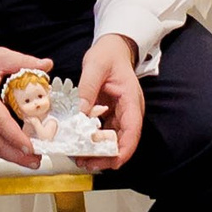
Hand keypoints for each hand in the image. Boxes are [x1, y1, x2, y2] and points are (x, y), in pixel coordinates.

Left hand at [77, 32, 143, 171]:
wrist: (113, 48)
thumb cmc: (108, 55)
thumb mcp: (95, 66)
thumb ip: (87, 88)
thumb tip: (80, 112)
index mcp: (131, 100)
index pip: (132, 130)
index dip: (124, 150)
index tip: (112, 162)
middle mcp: (129, 111)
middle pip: (123, 140)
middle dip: (107, 156)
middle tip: (86, 163)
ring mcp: (121, 114)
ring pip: (113, 139)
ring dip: (99, 151)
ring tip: (80, 158)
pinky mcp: (112, 114)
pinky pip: (104, 132)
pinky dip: (94, 140)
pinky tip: (79, 144)